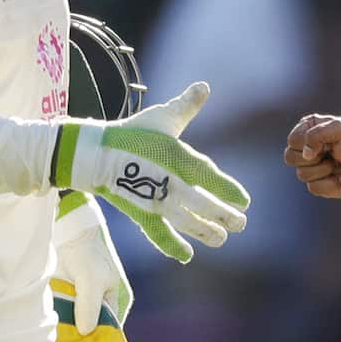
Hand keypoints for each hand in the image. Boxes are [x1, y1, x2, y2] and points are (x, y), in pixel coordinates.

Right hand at [52, 82, 249, 262]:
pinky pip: (159, 234)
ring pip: (186, 221)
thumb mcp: (162, 117)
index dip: (228, 190)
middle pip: (202, 204)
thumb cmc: (133, 132)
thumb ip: (186, 105)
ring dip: (205, 232)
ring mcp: (155, 201)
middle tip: (241, 223)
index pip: (209, 177)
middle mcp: (169, 182)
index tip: (245, 201)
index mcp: (178, 157)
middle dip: (223, 216)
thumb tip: (205, 86)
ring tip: (221, 239)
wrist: (95, 152)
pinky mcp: (140, 213)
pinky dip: (172, 246)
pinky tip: (186, 256)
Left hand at [53, 191, 132, 333]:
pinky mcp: (66, 291)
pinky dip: (57, 319)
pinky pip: (63, 311)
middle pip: (92, 326)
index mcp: (116, 297)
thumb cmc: (87, 251)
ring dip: (66, 330)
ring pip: (76, 321)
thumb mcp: (91, 281)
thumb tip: (86, 332)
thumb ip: (89, 307)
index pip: (111, 329)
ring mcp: (82, 296)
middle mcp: (100, 299)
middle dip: (81, 339)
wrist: (67, 225)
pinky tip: (47, 330)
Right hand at [283, 113, 340, 197]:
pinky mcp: (318, 185)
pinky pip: (313, 187)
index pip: (292, 140)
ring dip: (323, 169)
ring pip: (301, 174)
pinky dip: (329, 183)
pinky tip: (339, 177)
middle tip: (330, 153)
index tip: (327, 143)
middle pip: (289, 157)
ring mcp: (310, 168)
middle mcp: (305, 150)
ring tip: (337, 164)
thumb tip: (306, 154)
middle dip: (313, 158)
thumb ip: (316, 135)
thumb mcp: (338, 128)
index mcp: (307, 131)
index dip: (307, 143)